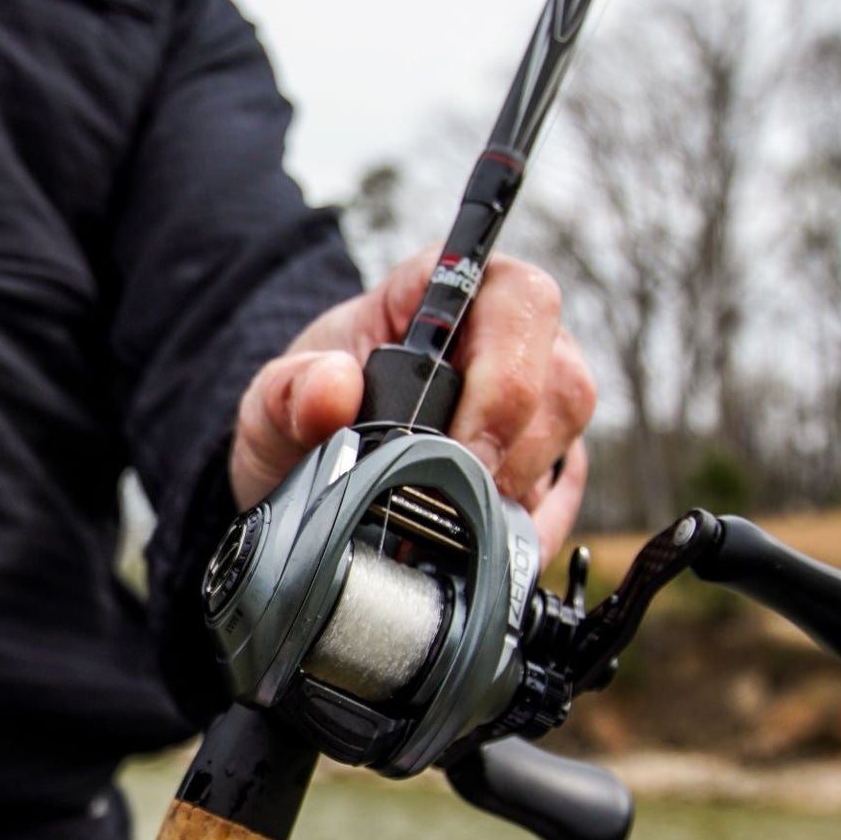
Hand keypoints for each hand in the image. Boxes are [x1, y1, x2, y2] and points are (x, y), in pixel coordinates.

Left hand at [231, 249, 596, 554]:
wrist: (300, 460)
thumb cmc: (303, 406)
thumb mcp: (274, 398)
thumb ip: (292, 388)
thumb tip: (334, 389)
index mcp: (449, 291)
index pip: (521, 301)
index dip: (505, 374)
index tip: (459, 443)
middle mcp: (509, 336)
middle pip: (561, 384)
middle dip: (510, 454)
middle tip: (450, 500)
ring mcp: (533, 399)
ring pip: (566, 443)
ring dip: (513, 496)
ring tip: (450, 525)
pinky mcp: (540, 459)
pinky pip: (560, 497)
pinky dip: (523, 531)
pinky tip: (477, 548)